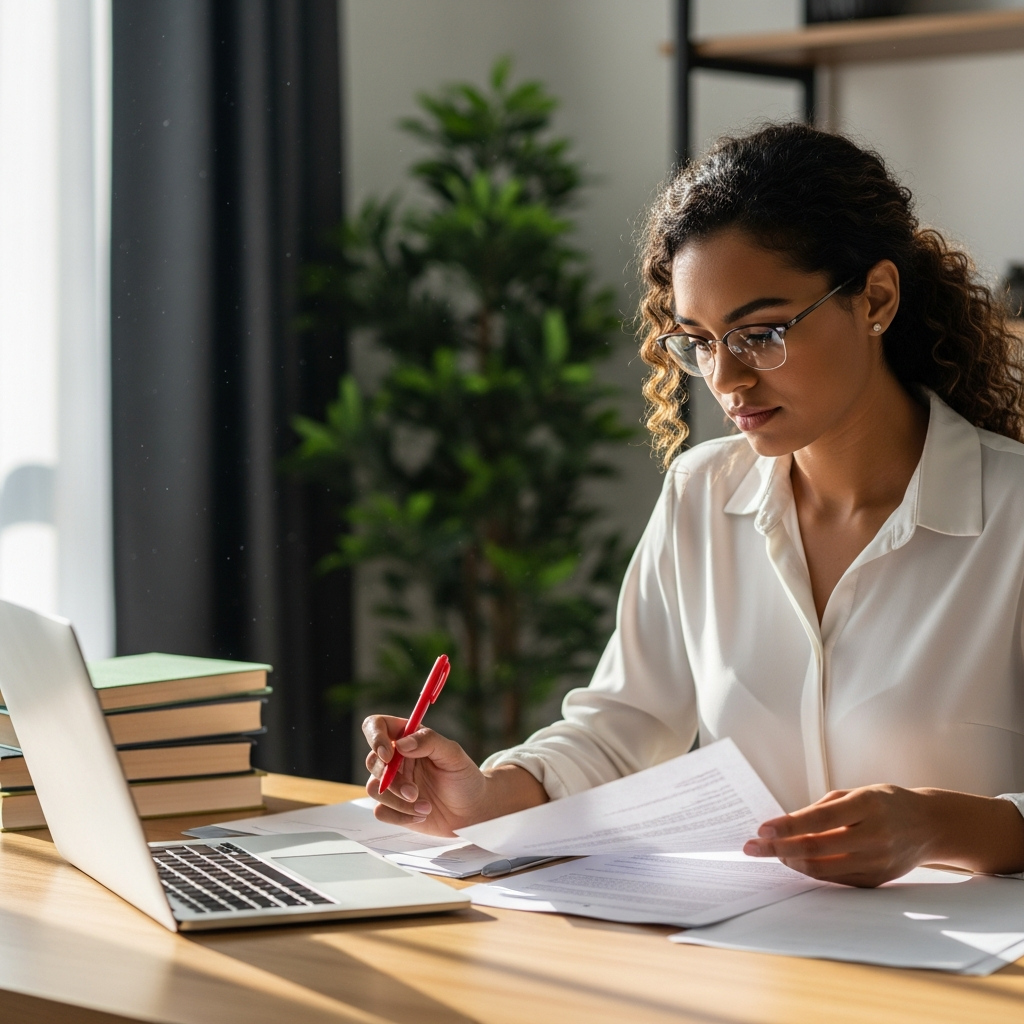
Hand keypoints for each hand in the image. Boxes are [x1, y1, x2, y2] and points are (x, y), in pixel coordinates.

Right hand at [362, 715, 546, 836]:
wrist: (472, 812)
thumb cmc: (464, 778)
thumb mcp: (454, 755)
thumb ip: (429, 742)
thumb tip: (402, 744)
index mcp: (407, 737)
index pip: (377, 726)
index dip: (376, 737)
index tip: (389, 754)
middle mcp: (395, 759)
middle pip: (373, 762)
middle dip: (392, 780)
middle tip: (415, 792)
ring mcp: (392, 783)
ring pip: (374, 789)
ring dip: (398, 801)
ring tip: (426, 807)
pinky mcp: (392, 807)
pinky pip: (380, 811)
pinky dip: (400, 816)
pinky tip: (422, 814)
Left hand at [743, 785, 1023, 886]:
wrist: (931, 826)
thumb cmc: (886, 803)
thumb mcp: (857, 793)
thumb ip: (823, 808)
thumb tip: (786, 824)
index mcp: (869, 805)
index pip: (819, 819)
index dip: (787, 826)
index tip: (761, 829)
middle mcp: (875, 836)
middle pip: (816, 848)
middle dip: (778, 849)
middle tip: (751, 848)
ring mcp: (878, 861)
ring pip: (822, 869)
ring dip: (790, 862)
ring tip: (769, 853)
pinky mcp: (877, 880)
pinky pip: (835, 879)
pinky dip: (810, 870)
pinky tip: (794, 861)